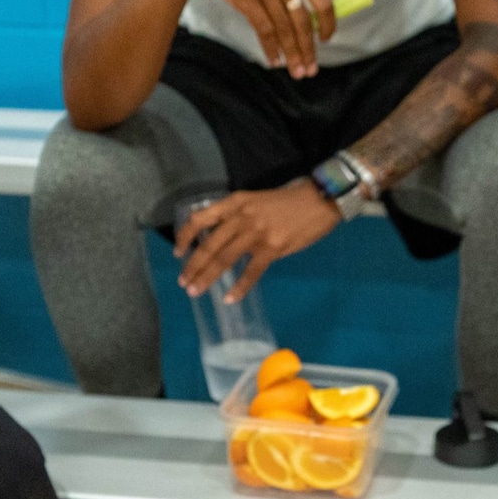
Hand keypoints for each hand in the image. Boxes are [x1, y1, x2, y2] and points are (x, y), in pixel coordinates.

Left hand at [174, 180, 340, 300]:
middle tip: (184, 283)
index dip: (185, 237)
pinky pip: (251, 272)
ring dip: (208, 278)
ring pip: (224, 259)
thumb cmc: (289, 201)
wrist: (320, 199)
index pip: (200, 219)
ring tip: (196, 291)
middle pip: (209, 245)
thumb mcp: (256, 200)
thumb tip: (223, 242)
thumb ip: (238, 217)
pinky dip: (239, 287)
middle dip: (193, 266)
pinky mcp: (272, 248)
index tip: (177, 252)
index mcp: (235, 202)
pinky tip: (230, 299)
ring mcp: (256, 233)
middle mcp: (241, 217)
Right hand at [176, 0, 334, 77]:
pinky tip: (275, 60)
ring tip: (296, 71)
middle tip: (310, 70)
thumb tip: (310, 19)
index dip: (328, 24)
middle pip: (303, 21)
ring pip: (283, 29)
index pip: (323, 1)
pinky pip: (263, 30)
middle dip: (308, 49)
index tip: (326, 40)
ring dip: (291, 54)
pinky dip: (270, 48)